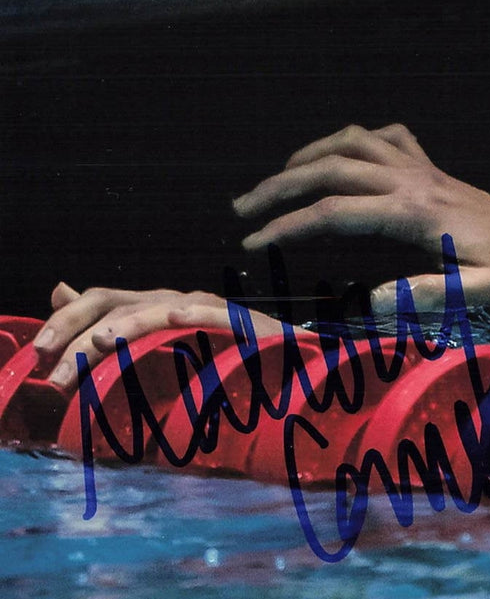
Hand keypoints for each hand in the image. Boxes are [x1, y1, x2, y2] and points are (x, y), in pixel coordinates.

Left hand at [32, 281, 280, 391]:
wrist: (276, 358)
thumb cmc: (210, 356)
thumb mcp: (150, 347)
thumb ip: (108, 323)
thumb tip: (60, 290)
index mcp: (147, 307)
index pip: (98, 301)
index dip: (65, 322)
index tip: (37, 357)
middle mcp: (170, 300)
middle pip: (116, 304)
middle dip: (81, 336)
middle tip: (58, 374)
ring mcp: (204, 307)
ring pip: (158, 310)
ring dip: (128, 327)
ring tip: (102, 345)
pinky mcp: (238, 321)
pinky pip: (215, 314)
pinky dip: (198, 315)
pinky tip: (179, 318)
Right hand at [233, 124, 489, 307]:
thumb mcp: (480, 294)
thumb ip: (428, 295)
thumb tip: (371, 301)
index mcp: (418, 213)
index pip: (337, 212)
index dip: (289, 225)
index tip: (252, 242)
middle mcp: (417, 181)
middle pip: (333, 167)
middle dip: (281, 185)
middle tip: (242, 210)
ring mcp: (427, 170)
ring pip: (357, 140)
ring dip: (312, 153)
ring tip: (277, 180)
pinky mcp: (437, 172)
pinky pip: (391, 137)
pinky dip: (359, 140)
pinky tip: (343, 160)